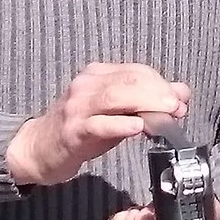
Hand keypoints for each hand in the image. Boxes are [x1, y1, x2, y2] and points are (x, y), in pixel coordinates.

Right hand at [6, 63, 190, 185]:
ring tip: (165, 115)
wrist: (38, 148)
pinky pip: (99, 124)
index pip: (137, 71)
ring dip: (145, 104)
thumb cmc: (81, 129)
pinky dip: (121, 124)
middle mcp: (87, 85)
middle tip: (177, 108)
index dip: (162, 84)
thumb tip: (181, 94)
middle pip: (129, 80)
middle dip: (158, 92)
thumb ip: (146, 102)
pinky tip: (137, 128)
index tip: (180, 100)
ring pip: (115, 97)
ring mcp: (77, 107)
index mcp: (97, 75)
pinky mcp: (72, 131)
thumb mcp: (116, 112)